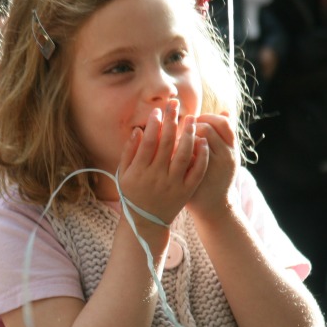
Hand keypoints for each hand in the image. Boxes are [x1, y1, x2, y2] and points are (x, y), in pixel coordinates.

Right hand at [117, 99, 207, 227]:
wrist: (146, 222)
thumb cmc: (132, 194)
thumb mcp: (123, 174)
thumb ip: (129, 152)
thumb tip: (138, 130)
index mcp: (139, 172)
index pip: (148, 142)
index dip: (153, 124)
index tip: (157, 111)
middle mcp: (156, 177)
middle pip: (167, 144)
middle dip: (172, 121)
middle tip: (175, 104)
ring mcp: (173, 184)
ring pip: (183, 155)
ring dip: (188, 134)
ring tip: (192, 118)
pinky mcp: (186, 191)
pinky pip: (196, 171)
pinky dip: (201, 155)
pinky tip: (202, 141)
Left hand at [186, 112, 236, 220]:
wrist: (214, 207)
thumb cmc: (217, 176)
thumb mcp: (226, 154)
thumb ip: (223, 133)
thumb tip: (225, 110)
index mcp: (232, 149)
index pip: (222, 123)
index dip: (208, 118)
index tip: (197, 121)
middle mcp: (224, 157)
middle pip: (208, 128)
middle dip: (192, 124)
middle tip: (184, 128)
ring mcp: (210, 167)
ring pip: (196, 141)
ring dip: (184, 135)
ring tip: (178, 138)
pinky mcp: (194, 177)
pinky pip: (184, 157)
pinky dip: (177, 150)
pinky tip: (171, 151)